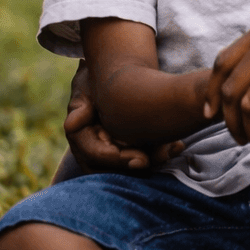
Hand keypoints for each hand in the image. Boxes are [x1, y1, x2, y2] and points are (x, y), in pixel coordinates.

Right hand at [63, 60, 182, 173]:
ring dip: (155, 160)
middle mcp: (96, 151)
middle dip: (141, 166)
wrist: (112, 79)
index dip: (118, 160)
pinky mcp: (131, 150)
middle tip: (163, 156)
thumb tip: (70, 124)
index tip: (141, 159)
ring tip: (174, 148)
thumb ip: (80, 107)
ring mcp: (114, 152)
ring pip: (133, 167)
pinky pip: (146, 159)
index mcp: (82, 139)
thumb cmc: (95, 83)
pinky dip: (162, 153)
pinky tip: (178, 145)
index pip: (96, 158)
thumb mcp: (86, 89)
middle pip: (117, 170)